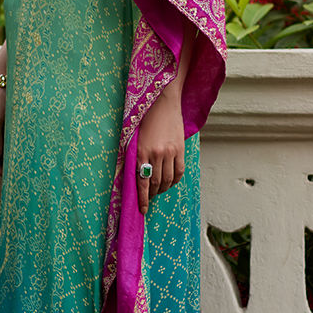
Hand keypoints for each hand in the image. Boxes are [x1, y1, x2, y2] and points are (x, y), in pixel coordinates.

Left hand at [136, 90, 184, 214]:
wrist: (162, 102)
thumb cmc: (144, 119)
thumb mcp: (134, 137)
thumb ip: (134, 156)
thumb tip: (132, 175)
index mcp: (142, 152)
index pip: (142, 182)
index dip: (143, 198)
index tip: (142, 210)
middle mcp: (156, 154)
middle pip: (155, 183)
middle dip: (151, 194)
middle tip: (149, 198)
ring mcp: (170, 152)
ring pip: (167, 179)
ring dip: (162, 188)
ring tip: (158, 190)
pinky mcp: (180, 149)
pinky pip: (179, 171)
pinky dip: (174, 180)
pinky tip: (170, 182)